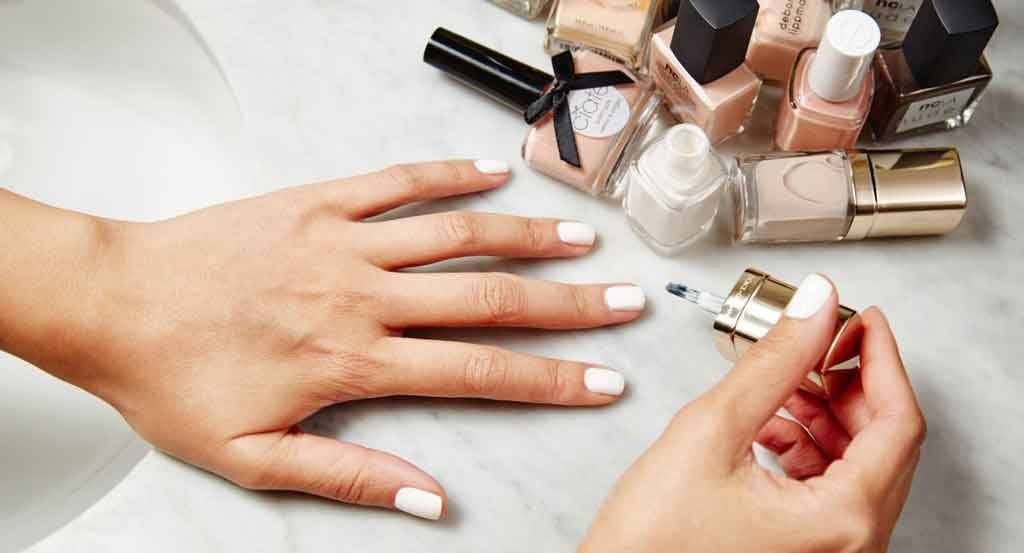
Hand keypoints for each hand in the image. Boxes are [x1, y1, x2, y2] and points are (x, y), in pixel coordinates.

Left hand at [9, 160, 644, 519]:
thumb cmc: (174, 380)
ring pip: (457, 236)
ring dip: (527, 237)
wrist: (112, 302)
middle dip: (568, 305)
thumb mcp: (254, 457)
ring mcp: (344, 241)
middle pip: (489, 298)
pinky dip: (448, 177)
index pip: (480, 371)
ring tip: (582, 241)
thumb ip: (349, 476)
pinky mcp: (317, 201)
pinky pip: (395, 183)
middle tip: (622, 303)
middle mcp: (364, 295)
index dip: (551, 379)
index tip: (602, 379)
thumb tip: (427, 498)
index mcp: (356, 360)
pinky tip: (490, 176)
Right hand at [578, 275, 925, 552]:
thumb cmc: (653, 542)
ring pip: (857, 462)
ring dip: (827, 411)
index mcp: (843, 521)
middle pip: (885, 442)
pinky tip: (769, 420)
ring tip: (787, 375)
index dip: (882, 359)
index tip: (862, 319)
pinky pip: (829, 485)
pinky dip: (807, 444)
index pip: (899, 422)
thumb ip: (772, 362)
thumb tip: (814, 309)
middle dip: (852, 381)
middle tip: (822, 336)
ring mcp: (831, 549)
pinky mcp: (806, 548)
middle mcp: (851, 544)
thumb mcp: (712, 430)